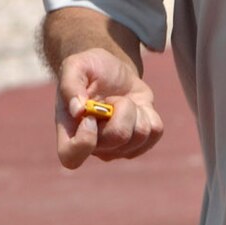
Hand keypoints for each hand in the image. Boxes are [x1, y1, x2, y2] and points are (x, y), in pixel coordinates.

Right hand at [54, 47, 163, 169]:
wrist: (112, 72)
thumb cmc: (89, 70)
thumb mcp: (76, 66)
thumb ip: (70, 85)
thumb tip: (78, 110)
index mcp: (70, 133)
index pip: (71, 158)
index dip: (84, 142)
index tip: (91, 117)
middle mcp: (94, 148)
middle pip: (118, 137)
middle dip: (121, 108)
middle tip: (110, 98)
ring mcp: (118, 149)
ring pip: (140, 134)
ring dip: (134, 109)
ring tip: (120, 102)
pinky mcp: (140, 144)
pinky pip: (155, 132)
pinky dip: (149, 113)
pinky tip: (135, 108)